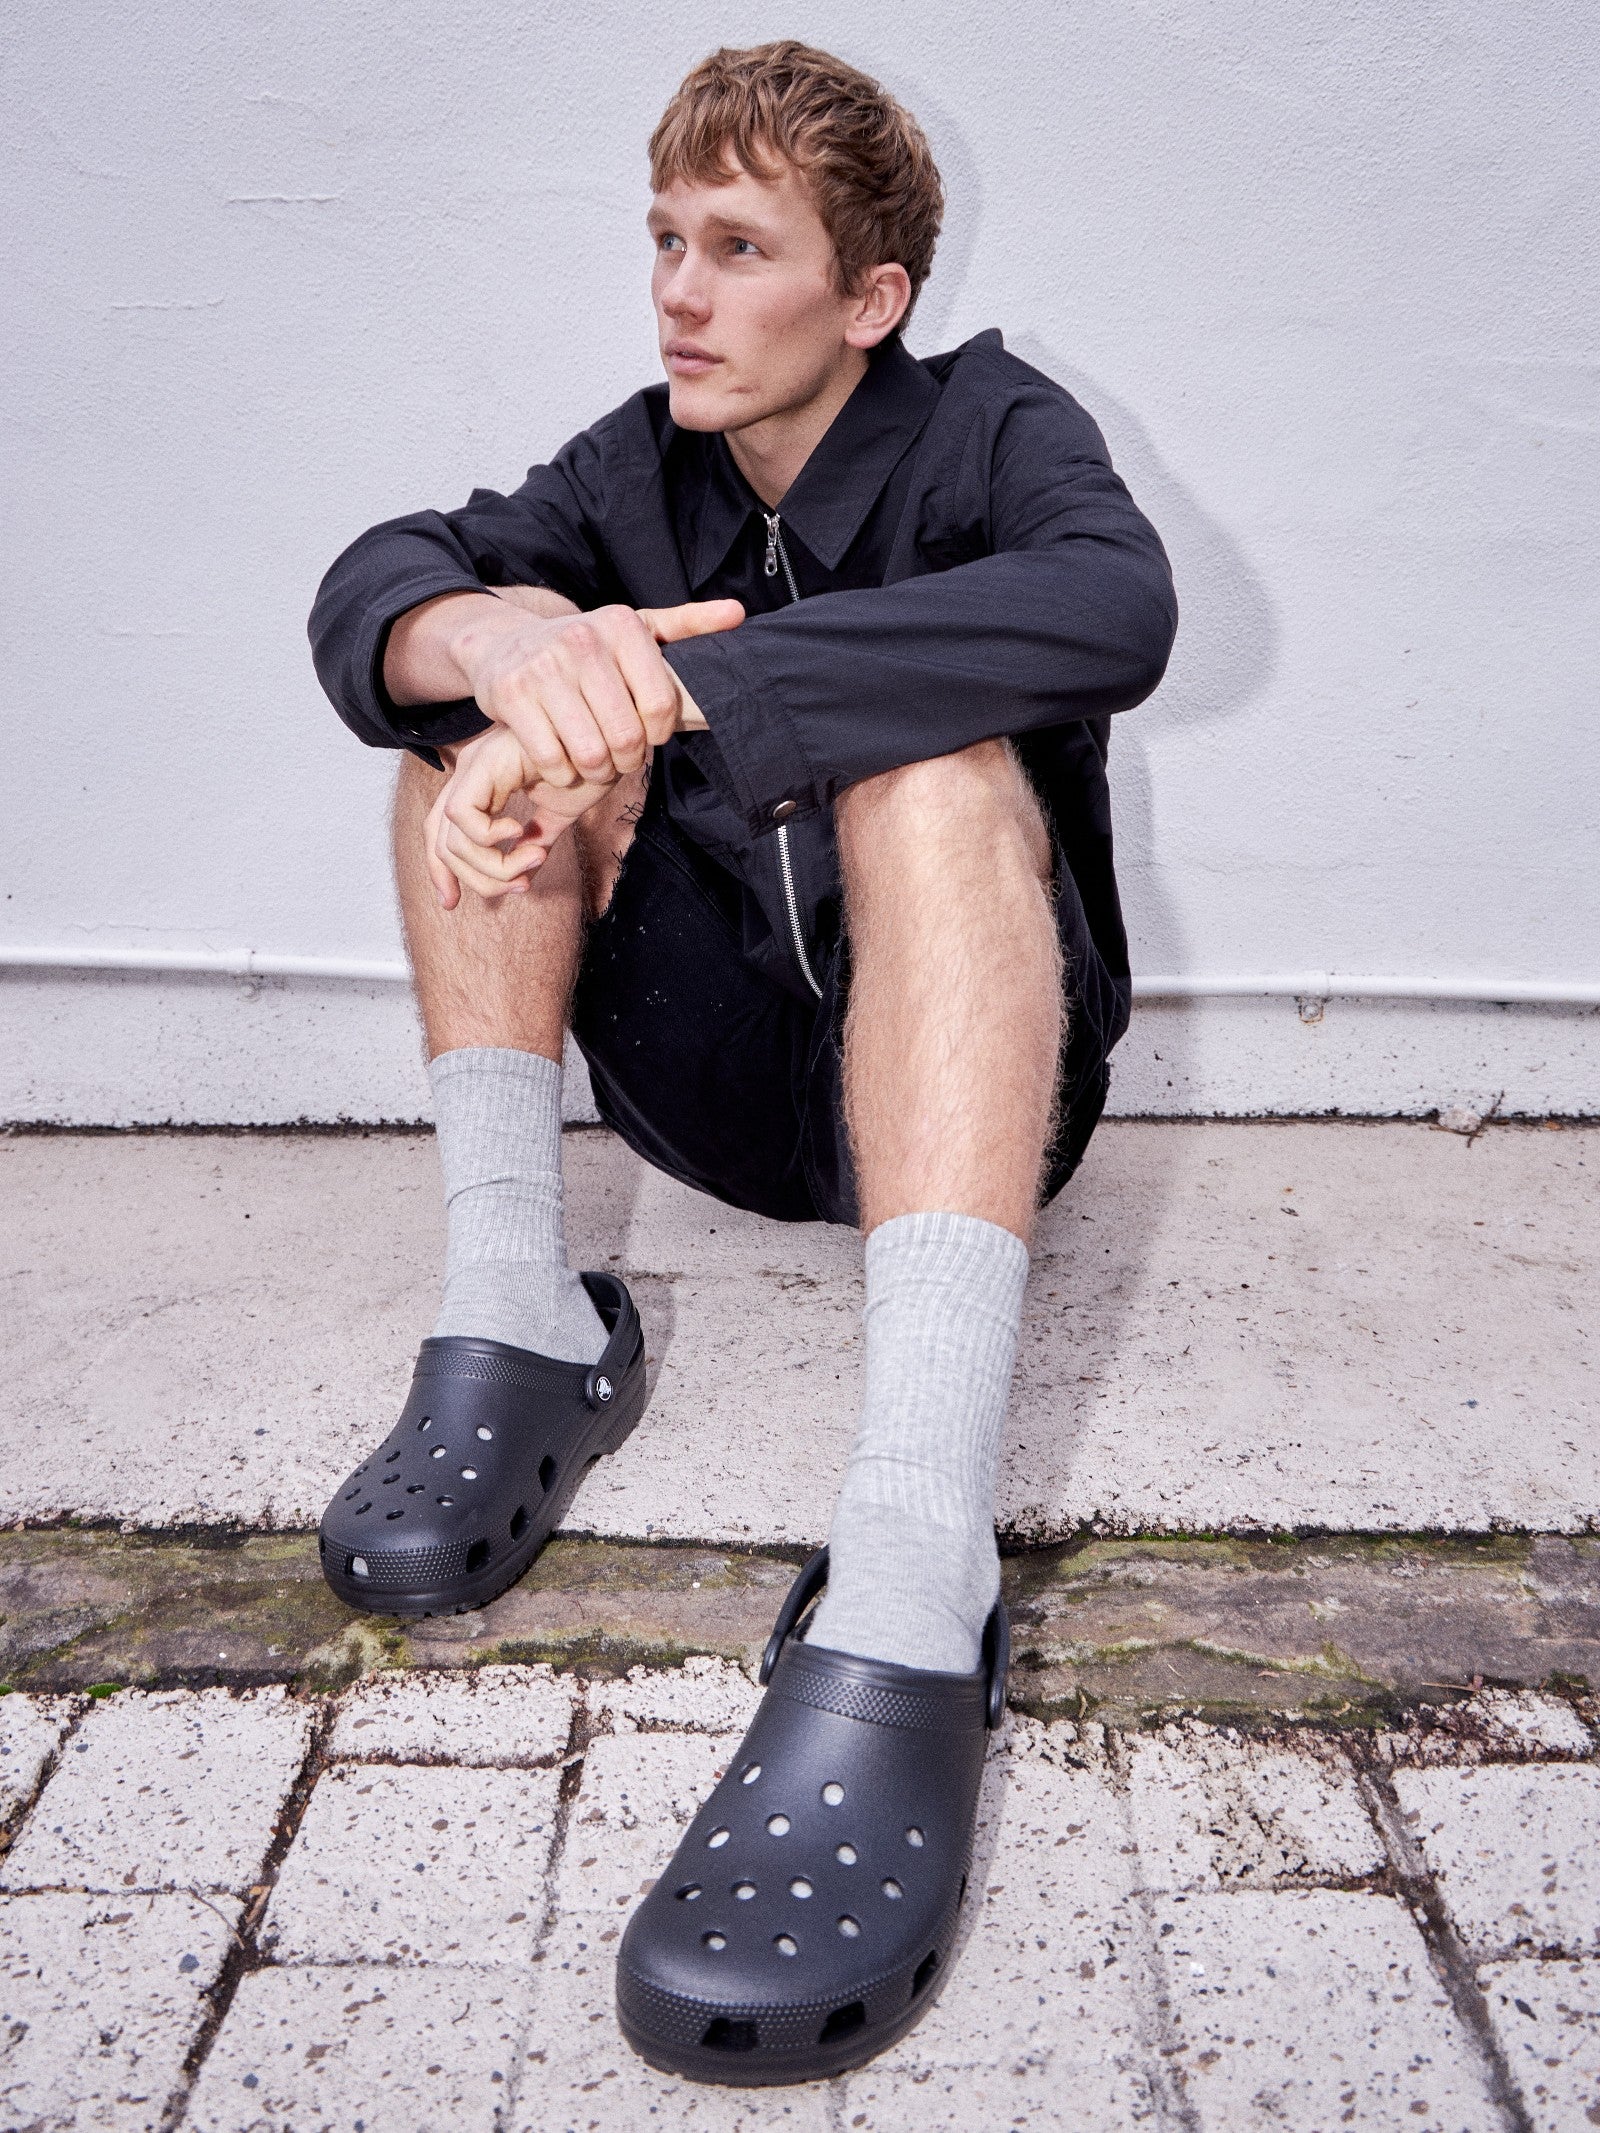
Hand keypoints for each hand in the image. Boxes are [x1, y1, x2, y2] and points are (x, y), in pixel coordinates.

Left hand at [425, 725, 615, 906]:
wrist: (610, 737)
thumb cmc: (588, 767)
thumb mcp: (558, 814)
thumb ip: (535, 842)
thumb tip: (522, 878)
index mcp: (481, 783)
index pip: (441, 836)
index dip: (443, 873)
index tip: (453, 905)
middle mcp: (470, 773)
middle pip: (442, 846)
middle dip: (478, 880)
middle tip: (523, 885)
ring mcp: (474, 766)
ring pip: (452, 841)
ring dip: (496, 867)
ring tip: (537, 857)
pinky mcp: (484, 763)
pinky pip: (463, 816)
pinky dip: (490, 839)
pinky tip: (522, 834)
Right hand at [453, 597, 740, 790]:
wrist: (503, 645)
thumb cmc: (583, 647)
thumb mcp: (635, 629)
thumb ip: (687, 624)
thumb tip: (738, 614)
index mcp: (621, 624)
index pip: (661, 705)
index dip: (659, 733)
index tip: (649, 733)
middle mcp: (582, 640)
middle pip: (627, 736)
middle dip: (627, 759)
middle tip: (620, 755)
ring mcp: (543, 667)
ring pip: (591, 754)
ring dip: (596, 771)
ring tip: (594, 760)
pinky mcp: (511, 695)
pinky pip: (552, 759)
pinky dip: (561, 773)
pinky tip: (563, 760)